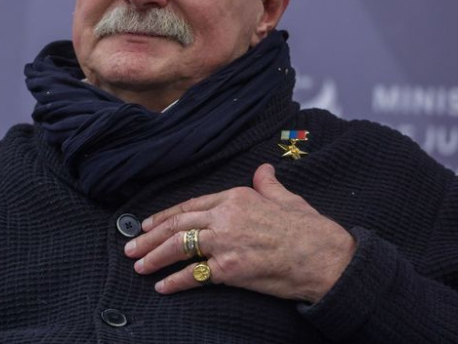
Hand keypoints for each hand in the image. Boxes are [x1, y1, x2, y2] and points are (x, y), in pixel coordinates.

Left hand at [124, 163, 356, 302]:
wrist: (326, 257)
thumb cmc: (309, 229)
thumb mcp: (286, 197)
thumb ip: (268, 184)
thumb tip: (264, 170)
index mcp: (236, 196)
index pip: (191, 205)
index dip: (166, 215)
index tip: (149, 224)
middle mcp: (226, 216)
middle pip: (179, 225)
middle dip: (151, 236)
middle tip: (131, 246)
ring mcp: (226, 242)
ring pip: (180, 247)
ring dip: (155, 257)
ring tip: (138, 265)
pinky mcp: (230, 268)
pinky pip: (195, 275)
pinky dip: (175, 282)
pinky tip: (162, 287)